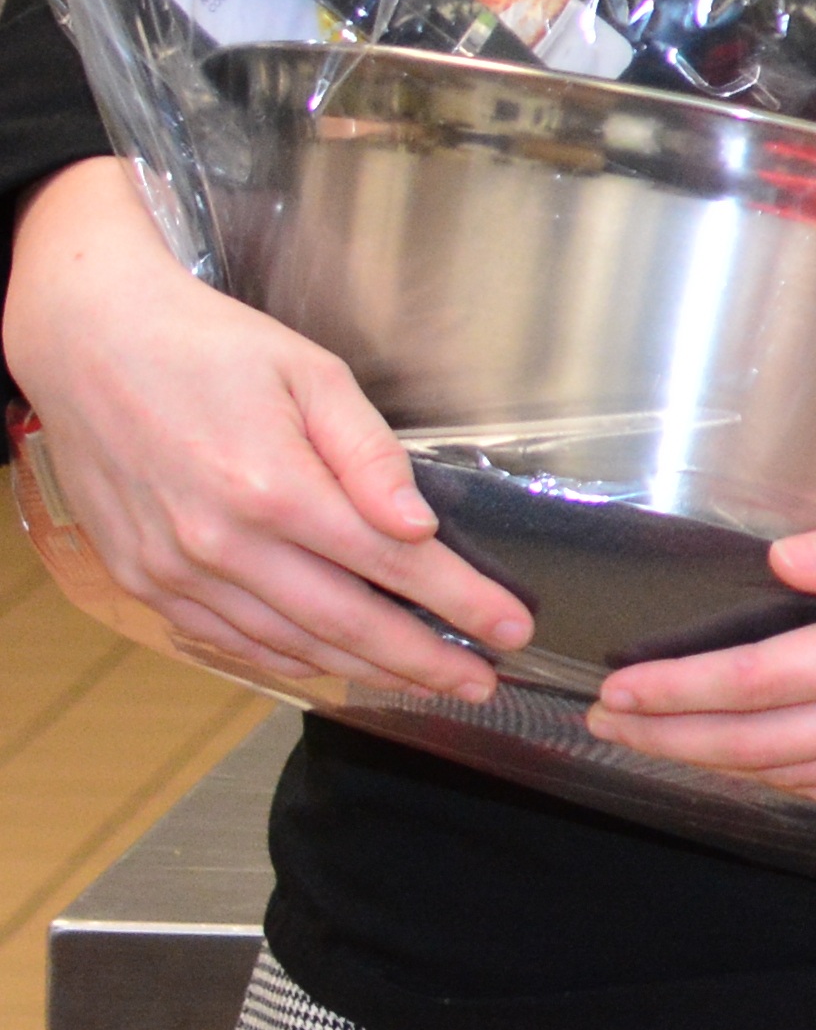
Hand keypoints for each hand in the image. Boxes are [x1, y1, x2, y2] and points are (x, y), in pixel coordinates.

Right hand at [6, 163, 519, 702]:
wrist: (90, 346)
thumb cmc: (208, 348)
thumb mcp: (311, 373)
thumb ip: (369, 454)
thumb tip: (418, 525)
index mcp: (275, 488)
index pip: (392, 565)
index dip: (459, 604)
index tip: (510, 631)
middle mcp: (222, 545)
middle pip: (346, 624)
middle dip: (423, 661)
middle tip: (482, 683)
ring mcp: (177, 573)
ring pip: (288, 645)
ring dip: (362, 671)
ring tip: (423, 681)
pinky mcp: (144, 582)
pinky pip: (229, 641)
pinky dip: (287, 660)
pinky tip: (332, 666)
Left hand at [586, 473, 815, 798]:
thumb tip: (782, 563)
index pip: (760, 684)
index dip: (679, 691)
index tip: (619, 684)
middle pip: (759, 745)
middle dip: (671, 736)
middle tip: (607, 722)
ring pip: (794, 776)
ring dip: (714, 766)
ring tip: (658, 742)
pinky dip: (781, 783)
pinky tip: (752, 765)